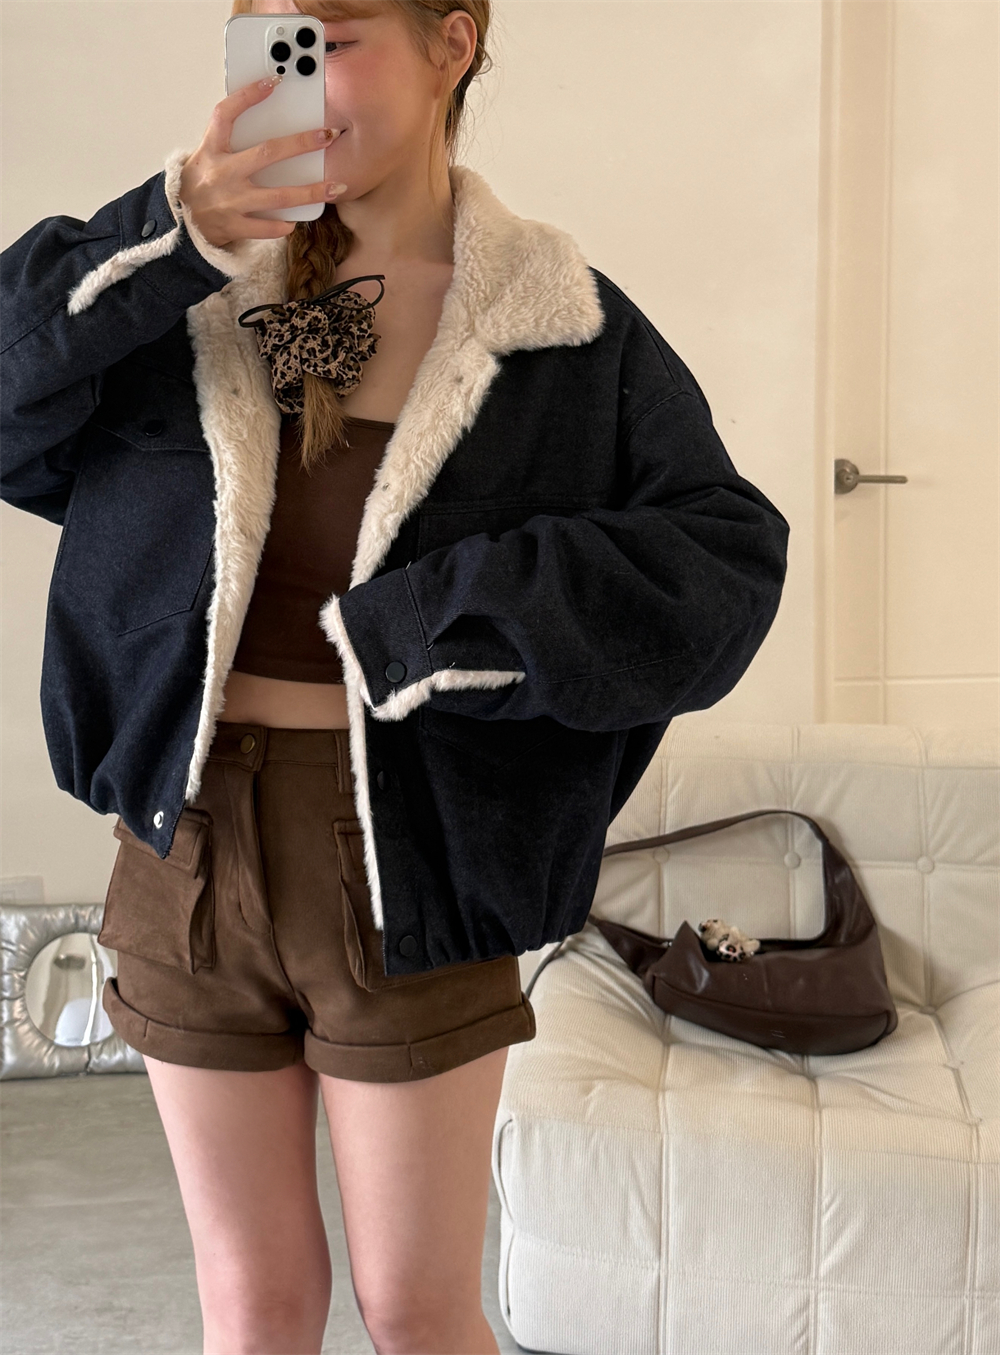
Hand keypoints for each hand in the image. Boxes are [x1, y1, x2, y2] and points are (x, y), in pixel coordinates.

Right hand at [178, 76, 345, 246]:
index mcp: (211, 149)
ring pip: (277, 196)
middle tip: (328, 136)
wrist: (180, 221)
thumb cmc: (200, 183)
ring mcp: (229, 201)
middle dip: (301, 144)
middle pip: (266, 154)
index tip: (272, 82)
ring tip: (335, 187)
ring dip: (310, 192)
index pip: (226, 114)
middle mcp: (222, 173)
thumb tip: (268, 122)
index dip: (247, 96)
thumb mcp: (207, 155)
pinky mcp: (234, 226)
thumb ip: (231, 141)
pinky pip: (266, 227)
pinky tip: (297, 220)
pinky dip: (282, 225)